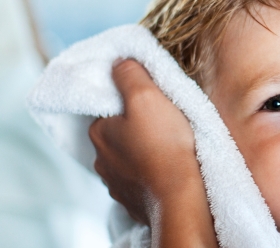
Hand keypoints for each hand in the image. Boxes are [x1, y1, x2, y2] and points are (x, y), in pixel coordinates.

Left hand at [89, 59, 216, 246]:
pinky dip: (150, 177)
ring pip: (128, 160)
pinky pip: (140, 183)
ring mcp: (117, 184)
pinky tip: (167, 173)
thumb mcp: (147, 97)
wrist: (180, 197)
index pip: (109, 109)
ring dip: (144, 155)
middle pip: (118, 135)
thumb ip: (129, 75)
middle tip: (165, 125)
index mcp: (99, 132)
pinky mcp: (134, 202)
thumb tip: (119, 63)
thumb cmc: (164, 146)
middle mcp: (101, 159)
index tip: (152, 104)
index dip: (130, 103)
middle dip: (137, 130)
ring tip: (170, 150)